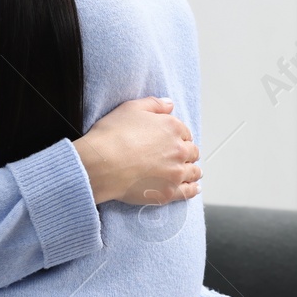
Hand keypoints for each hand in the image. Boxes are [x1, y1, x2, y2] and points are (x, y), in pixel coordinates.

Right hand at [73, 96, 201, 206]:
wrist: (102, 164)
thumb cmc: (113, 136)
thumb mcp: (131, 108)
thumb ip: (154, 104)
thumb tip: (169, 104)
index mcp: (172, 128)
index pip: (185, 132)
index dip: (179, 137)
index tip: (174, 141)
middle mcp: (179, 150)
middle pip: (191, 152)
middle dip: (187, 153)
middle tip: (181, 157)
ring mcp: (175, 172)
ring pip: (193, 171)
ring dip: (193, 170)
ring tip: (193, 173)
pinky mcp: (169, 192)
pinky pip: (188, 192)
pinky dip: (192, 189)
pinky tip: (194, 188)